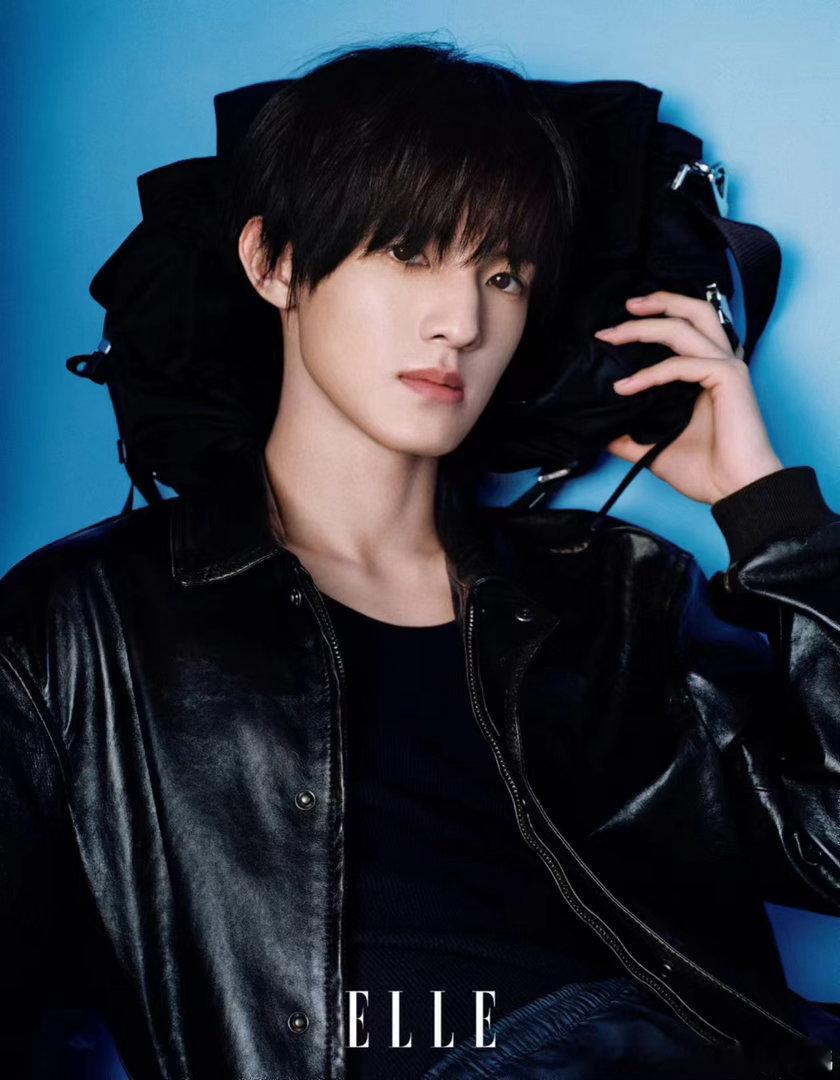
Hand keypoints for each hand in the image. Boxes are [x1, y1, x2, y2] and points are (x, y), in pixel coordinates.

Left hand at [595, 291, 784, 504]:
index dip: (652, 324)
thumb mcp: (655, 448)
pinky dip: (650, 374)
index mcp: (709, 373)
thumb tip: (602, 434)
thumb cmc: (707, 471)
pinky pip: (681, 364)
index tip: (614, 335)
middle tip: (622, 309)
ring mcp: (727, 368)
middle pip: (693, 311)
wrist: (735, 491)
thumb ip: (630, 437)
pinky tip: (626, 387)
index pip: (684, 331)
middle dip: (657, 303)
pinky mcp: (729, 378)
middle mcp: (720, 363)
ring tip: (614, 333)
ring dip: (646, 326)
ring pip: (686, 325)